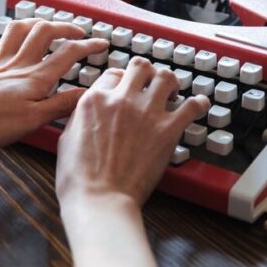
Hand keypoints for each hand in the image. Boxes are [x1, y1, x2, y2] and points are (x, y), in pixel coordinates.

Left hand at [0, 18, 107, 148]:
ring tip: (46, 25)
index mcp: (35, 77)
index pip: (68, 53)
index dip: (88, 45)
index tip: (101, 43)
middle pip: (44, 31)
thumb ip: (61, 105)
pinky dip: (8, 38)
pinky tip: (9, 42)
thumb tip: (85, 94)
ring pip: (19, 29)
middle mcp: (18, 63)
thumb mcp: (33, 121)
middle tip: (77, 31)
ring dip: (36, 22)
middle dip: (65, 27)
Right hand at [55, 57, 210, 209]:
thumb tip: (89, 111)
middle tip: (152, 83)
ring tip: (174, 91)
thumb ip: (81, 117)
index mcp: (95, 101)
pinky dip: (198, 103)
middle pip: (141, 67)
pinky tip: (199, 105)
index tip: (128, 87)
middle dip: (147, 73)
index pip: (114, 74)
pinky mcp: (167, 130)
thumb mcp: (67, 138)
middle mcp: (121, 100)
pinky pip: (191, 106)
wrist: (100, 199)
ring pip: (166, 77)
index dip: (123, 79)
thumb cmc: (80, 179)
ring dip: (171, 83)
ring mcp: (146, 113)